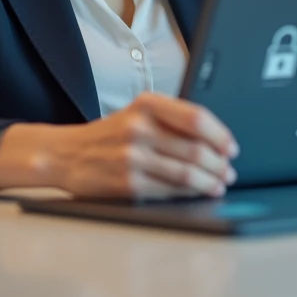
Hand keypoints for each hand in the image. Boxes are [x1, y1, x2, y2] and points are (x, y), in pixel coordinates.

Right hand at [48, 92, 238, 199]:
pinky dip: (191, 192)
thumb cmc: (108, 135)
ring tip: (220, 184)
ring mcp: (133, 157)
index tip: (231, 147)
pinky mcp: (128, 183)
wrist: (65, 154)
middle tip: (229, 170)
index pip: (195, 118)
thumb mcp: (136, 114)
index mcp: (146, 104)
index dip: (220, 135)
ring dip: (210, 181)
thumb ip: (170, 119)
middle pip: (195, 148)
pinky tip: (199, 192)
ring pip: (186, 172)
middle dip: (219, 163)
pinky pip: (170, 189)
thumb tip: (214, 140)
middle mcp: (139, 128)